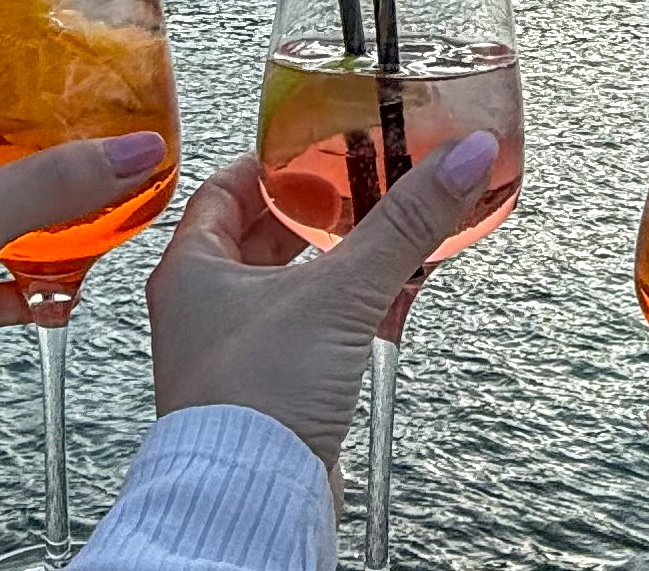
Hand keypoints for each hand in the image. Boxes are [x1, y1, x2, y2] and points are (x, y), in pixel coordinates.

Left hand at [144, 134, 497, 474]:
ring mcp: (227, 354)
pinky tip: (366, 316)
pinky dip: (330, 316)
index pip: (223, 190)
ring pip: (278, 289)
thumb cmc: (256, 401)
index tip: (308, 152)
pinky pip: (297, 336)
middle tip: (346, 194)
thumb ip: (403, 224)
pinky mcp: (260, 393)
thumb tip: (456, 161)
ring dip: (322, 267)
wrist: (253, 496)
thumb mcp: (340, 292)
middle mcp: (201, 309)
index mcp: (191, 269)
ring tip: (364, 247)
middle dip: (304, 216)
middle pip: (252, 239)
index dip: (269, 166)